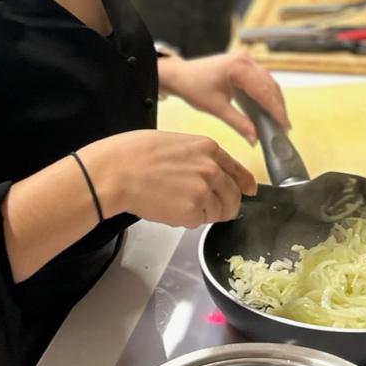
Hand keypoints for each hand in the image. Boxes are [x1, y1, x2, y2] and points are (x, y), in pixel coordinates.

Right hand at [81, 130, 255, 226]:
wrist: (116, 171)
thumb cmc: (135, 153)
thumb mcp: (175, 143)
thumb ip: (198, 157)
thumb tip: (208, 171)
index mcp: (209, 148)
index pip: (238, 170)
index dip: (244, 184)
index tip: (249, 191)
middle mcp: (212, 169)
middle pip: (233, 196)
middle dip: (224, 205)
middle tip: (206, 208)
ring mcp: (204, 191)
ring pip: (218, 212)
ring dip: (203, 213)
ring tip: (177, 203)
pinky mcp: (192, 211)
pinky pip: (198, 222)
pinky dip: (187, 220)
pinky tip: (168, 208)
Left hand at [159, 51, 289, 144]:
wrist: (180, 75)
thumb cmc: (193, 87)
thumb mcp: (216, 108)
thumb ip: (238, 123)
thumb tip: (255, 139)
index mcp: (238, 67)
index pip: (264, 91)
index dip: (276, 110)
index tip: (284, 127)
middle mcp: (245, 60)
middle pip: (270, 86)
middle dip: (278, 107)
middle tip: (284, 128)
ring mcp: (245, 60)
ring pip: (268, 82)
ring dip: (275, 101)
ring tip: (280, 121)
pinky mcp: (244, 64)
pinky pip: (261, 79)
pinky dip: (267, 94)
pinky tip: (270, 109)